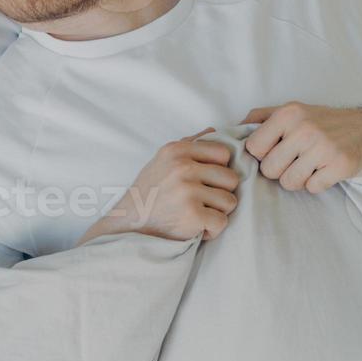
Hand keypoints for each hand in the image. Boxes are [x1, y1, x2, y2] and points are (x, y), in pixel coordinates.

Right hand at [76, 127, 240, 245]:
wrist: (130, 223)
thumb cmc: (150, 192)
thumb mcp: (163, 160)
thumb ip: (189, 144)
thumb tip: (214, 130)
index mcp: (177, 150)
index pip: (223, 153)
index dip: (219, 168)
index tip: (205, 180)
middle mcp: (182, 167)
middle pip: (231, 178)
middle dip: (221, 192)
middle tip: (202, 200)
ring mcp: (187, 191)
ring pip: (230, 201)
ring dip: (217, 212)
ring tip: (198, 213)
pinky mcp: (192, 215)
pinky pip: (222, 222)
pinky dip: (212, 229)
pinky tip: (197, 227)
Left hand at [240, 102, 361, 193]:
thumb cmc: (324, 122)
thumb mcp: (293, 109)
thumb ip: (261, 117)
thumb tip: (231, 130)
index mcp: (288, 114)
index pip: (253, 148)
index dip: (262, 154)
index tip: (275, 151)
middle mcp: (304, 129)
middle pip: (269, 169)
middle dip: (279, 169)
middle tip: (295, 160)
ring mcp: (323, 148)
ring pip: (288, 182)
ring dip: (297, 179)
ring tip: (310, 165)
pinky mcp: (340, 166)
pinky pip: (312, 188)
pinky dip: (317, 183)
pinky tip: (325, 170)